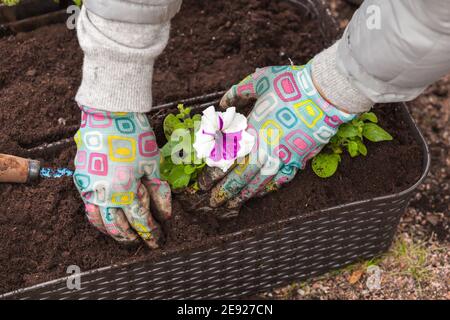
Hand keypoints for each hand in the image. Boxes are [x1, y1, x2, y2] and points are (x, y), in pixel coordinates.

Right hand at [73, 106, 171, 247]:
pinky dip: (98, 218)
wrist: (107, 115)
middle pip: (117, 227)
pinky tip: (106, 218)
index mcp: (125, 190)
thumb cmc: (134, 137)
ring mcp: (89, 187)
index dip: (151, 233)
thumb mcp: (152, 163)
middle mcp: (104, 194)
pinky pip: (87, 206)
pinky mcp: (81, 179)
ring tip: (123, 236)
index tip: (158, 239)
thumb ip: (158, 191)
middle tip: (141, 243)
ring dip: (111, 232)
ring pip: (98, 221)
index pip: (140, 221)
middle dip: (131, 238)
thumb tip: (165, 213)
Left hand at [199, 63, 355, 216]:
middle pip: (240, 177)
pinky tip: (260, 193)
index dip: (213, 174)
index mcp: (252, 130)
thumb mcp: (259, 80)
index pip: (227, 159)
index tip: (203, 184)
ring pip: (259, 182)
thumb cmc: (292, 85)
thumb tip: (223, 101)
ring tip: (232, 206)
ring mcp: (282, 157)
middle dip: (224, 192)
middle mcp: (265, 149)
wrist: (326, 94)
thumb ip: (238, 92)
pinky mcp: (299, 159)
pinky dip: (269, 188)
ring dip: (243, 195)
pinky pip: (281, 179)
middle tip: (212, 204)